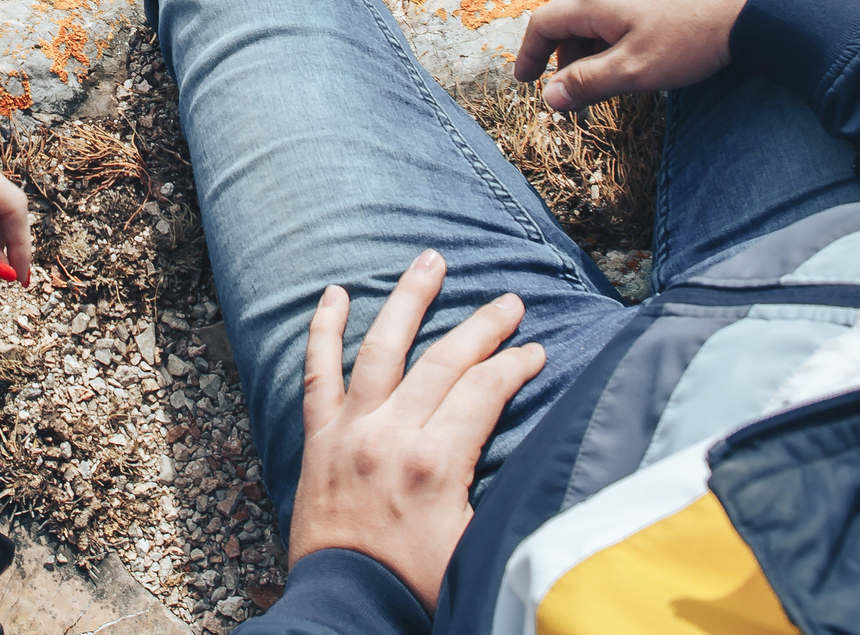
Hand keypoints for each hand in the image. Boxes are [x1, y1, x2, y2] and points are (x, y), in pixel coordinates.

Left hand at [287, 252, 544, 612]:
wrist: (346, 610)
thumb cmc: (417, 588)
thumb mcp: (477, 547)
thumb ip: (503, 495)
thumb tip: (542, 459)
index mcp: (435, 464)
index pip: (484, 390)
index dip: (514, 365)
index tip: (536, 352)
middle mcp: (391, 435)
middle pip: (445, 360)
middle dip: (483, 326)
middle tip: (510, 301)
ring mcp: (350, 430)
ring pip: (382, 347)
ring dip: (409, 299)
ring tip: (430, 261)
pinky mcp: (320, 438)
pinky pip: (317, 371)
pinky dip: (324, 329)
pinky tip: (335, 294)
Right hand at [514, 0, 786, 112]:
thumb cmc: (693, 34)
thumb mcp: (635, 70)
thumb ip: (588, 83)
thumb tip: (549, 97)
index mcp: (596, 2)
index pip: (544, 23)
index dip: (530, 53)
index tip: (526, 80)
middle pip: (574, 17)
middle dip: (568, 55)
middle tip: (576, 89)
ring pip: (605, 11)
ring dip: (597, 44)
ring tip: (617, 74)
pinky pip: (631, 4)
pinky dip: (623, 30)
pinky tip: (652, 49)